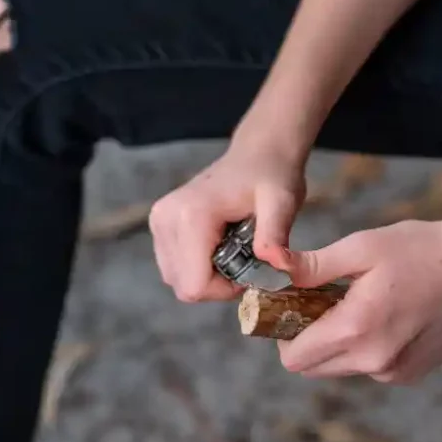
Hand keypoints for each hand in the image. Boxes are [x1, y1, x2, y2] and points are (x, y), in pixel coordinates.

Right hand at [149, 138, 304, 301]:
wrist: (258, 152)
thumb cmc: (272, 174)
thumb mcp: (282, 203)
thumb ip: (275, 234)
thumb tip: (275, 263)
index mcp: (191, 217)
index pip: (194, 286)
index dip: (225, 289)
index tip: (250, 268)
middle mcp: (166, 220)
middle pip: (184, 286)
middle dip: (218, 284)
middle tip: (246, 260)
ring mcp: (159, 221)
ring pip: (177, 279)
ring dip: (208, 276)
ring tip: (236, 250)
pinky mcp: (160, 224)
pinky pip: (176, 266)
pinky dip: (199, 266)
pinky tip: (222, 246)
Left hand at [278, 220, 441, 383]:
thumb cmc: (421, 250)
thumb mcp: (362, 247)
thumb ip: (313, 266)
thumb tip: (273, 268)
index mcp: (355, 329)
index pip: (294, 358)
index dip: (284, 334)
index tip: (294, 308)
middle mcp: (372, 361)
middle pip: (313, 368)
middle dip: (309, 339)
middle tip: (324, 302)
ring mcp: (393, 372)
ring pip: (341, 369)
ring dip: (338, 344)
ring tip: (361, 305)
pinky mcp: (409, 374)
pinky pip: (370, 368)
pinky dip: (366, 349)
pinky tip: (387, 316)